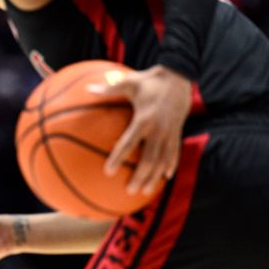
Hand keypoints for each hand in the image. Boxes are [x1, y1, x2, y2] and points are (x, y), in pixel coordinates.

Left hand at [89, 65, 191, 194]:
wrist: (180, 76)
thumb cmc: (150, 81)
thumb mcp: (129, 82)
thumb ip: (109, 89)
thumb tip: (88, 90)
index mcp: (144, 119)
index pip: (129, 143)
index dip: (118, 158)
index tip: (108, 172)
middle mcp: (159, 129)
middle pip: (149, 159)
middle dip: (140, 176)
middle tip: (130, 191)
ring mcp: (170, 133)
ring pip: (163, 161)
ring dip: (155, 177)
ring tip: (146, 192)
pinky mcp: (178, 133)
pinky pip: (175, 153)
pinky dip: (170, 166)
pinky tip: (165, 178)